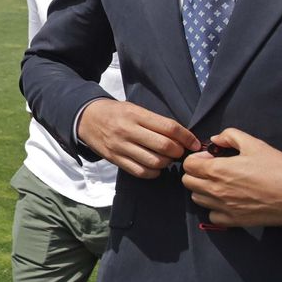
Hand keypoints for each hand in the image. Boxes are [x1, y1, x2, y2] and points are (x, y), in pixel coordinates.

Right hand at [76, 98, 198, 178]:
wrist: (86, 118)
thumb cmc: (116, 112)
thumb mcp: (134, 109)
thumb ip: (155, 122)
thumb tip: (182, 137)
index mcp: (135, 115)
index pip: (169, 128)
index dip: (187, 137)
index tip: (194, 143)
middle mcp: (128, 130)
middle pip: (165, 146)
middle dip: (178, 152)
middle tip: (179, 151)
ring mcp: (120, 146)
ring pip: (155, 162)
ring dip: (166, 163)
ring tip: (166, 159)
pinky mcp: (115, 159)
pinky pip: (141, 172)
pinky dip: (153, 172)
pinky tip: (154, 166)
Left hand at [181, 129, 281, 226]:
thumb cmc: (278, 168)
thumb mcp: (254, 144)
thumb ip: (229, 136)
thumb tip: (215, 140)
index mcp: (218, 170)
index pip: (188, 165)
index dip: (197, 159)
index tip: (211, 158)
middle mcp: (216, 191)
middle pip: (188, 182)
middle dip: (197, 173)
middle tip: (215, 170)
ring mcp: (224, 208)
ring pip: (197, 199)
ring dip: (203, 190)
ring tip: (221, 185)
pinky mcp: (235, 221)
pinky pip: (212, 216)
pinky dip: (215, 209)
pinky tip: (227, 201)